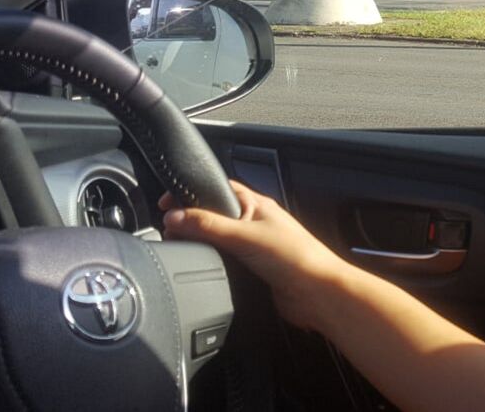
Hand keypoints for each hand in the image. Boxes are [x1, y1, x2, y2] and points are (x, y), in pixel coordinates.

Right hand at [160, 181, 345, 330]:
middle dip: (192, 220)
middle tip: (168, 230)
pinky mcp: (254, 270)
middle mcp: (254, 223)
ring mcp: (254, 247)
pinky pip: (226, 262)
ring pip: (219, 240)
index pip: (218, 189)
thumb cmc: (295, 257)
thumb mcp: (244, 236)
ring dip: (201, 243)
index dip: (192, 193)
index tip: (166, 203)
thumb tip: (174, 216)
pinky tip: (201, 269)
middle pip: (214, 215)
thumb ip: (208, 225)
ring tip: (178, 247)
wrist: (318, 294)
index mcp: (256, 205)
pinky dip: (212, 263)